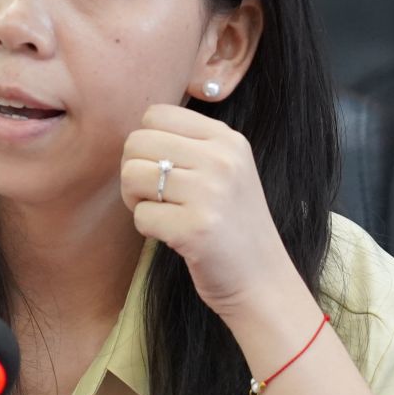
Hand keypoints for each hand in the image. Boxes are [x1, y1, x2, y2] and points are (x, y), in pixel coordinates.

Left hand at [120, 104, 303, 324]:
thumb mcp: (225, 171)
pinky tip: (172, 236)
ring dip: (136, 200)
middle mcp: (221, 159)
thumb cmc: (232, 226)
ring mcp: (210, 193)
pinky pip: (141, 215)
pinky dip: (147, 229)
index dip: (145, 144)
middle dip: (133, 171)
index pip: (155, 114)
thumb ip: (189, 146)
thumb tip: (134, 134)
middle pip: (136, 142)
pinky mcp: (195, 228)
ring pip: (132, 175)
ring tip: (161, 214)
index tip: (159, 169)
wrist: (261, 280)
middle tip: (152, 196)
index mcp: (227, 139)